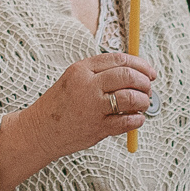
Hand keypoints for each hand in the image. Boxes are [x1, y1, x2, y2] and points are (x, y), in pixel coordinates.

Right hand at [0, 52, 156, 190]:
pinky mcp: (96, 128)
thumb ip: (100, 74)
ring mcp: (92, 107)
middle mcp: (87, 85)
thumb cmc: (61, 105)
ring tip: (142, 104)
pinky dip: (137, 120)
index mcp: (81, 69)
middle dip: (144, 82)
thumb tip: (135, 72)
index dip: (139, 64)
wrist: (40, 130)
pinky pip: (126, 121)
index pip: (119, 59)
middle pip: (127, 76)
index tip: (149, 72)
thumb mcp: (75, 79)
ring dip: (143, 101)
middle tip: (148, 89)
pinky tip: (136, 119)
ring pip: (130, 97)